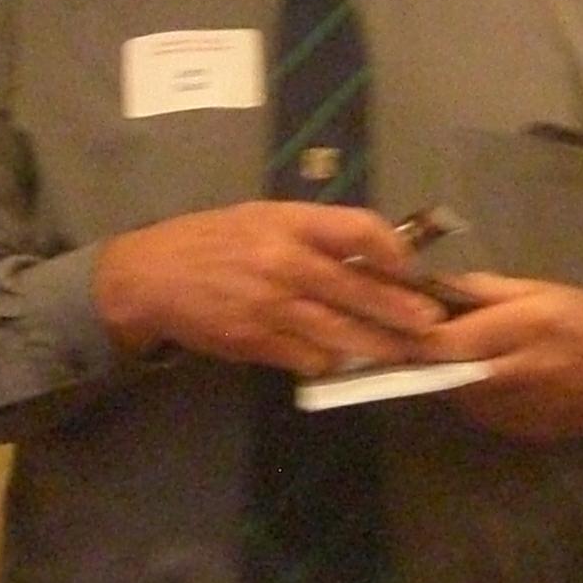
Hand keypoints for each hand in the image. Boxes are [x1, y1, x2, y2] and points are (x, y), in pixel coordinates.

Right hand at [92, 203, 444, 374]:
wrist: (148, 277)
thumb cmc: (212, 242)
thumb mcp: (262, 219)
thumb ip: (313, 234)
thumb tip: (372, 257)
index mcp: (288, 221)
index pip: (360, 229)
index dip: (396, 252)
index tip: (414, 270)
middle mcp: (283, 261)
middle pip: (360, 289)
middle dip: (402, 311)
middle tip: (433, 325)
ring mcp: (270, 306)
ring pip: (341, 333)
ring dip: (378, 347)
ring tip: (406, 353)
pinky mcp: (256, 342)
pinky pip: (308, 358)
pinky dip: (330, 361)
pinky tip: (346, 363)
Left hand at [415, 274, 582, 442]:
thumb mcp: (539, 289)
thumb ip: (484, 291)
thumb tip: (432, 288)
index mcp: (522, 330)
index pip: (445, 344)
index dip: (413, 339)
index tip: (398, 328)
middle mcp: (517, 375)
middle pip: (447, 375)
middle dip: (430, 361)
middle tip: (427, 344)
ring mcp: (523, 412)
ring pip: (462, 400)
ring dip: (454, 381)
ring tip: (469, 360)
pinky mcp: (528, 433)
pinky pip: (485, 416)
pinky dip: (479, 399)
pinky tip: (496, 381)